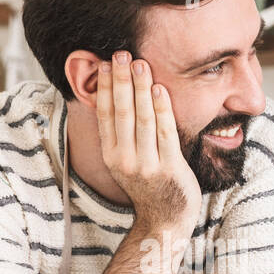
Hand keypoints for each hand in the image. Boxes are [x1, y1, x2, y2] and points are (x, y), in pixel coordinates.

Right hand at [96, 50, 199, 232]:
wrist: (166, 219)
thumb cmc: (148, 184)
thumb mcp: (126, 161)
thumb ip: (121, 135)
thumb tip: (115, 97)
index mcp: (111, 156)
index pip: (105, 115)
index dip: (104, 88)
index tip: (104, 64)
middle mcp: (125, 161)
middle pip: (121, 112)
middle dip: (121, 81)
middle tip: (120, 54)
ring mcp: (147, 165)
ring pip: (142, 119)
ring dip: (141, 88)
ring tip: (140, 64)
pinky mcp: (169, 168)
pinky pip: (165, 132)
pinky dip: (162, 108)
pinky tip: (160, 88)